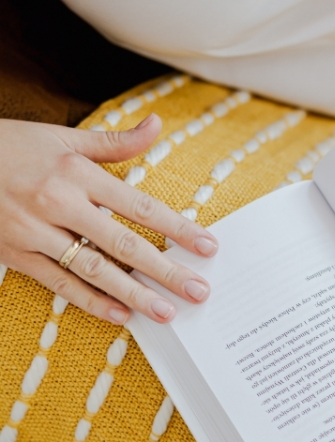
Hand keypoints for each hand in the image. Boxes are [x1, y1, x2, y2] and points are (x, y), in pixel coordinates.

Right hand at [0, 114, 218, 323]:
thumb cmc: (12, 147)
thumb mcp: (62, 137)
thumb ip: (114, 141)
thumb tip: (157, 125)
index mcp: (77, 173)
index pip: (140, 206)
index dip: (177, 228)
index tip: (207, 247)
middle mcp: (59, 204)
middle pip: (124, 244)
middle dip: (165, 271)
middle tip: (198, 292)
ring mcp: (36, 233)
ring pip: (95, 270)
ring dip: (134, 294)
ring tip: (166, 312)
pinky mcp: (16, 255)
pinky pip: (60, 284)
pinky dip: (91, 302)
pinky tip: (120, 315)